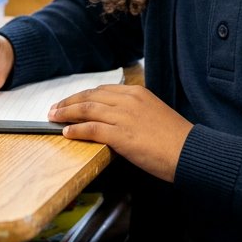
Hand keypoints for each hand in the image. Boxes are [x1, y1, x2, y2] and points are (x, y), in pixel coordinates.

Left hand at [47, 84, 192, 181]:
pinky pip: (91, 129)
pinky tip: (66, 132)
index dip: (82, 95)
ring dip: (66, 113)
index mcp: (137, 93)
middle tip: (54, 108)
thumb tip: (115, 118)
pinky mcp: (121, 135)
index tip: (70, 101)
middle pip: (90, 97)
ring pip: (86, 110)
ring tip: (53, 117)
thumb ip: (134, 111)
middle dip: (69, 102)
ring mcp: (124, 117)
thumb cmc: (174, 138)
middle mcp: (128, 100)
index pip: (102, 90)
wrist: (188, 151)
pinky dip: (76, 130)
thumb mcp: (154, 114)